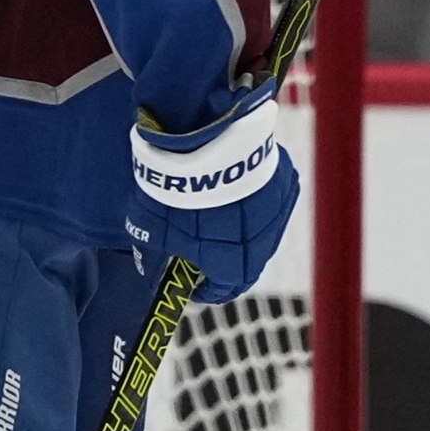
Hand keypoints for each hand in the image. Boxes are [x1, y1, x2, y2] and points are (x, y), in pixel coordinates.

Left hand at [128, 79, 300, 302]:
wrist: (208, 140)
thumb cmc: (177, 192)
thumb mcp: (150, 226)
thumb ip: (150, 248)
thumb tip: (144, 260)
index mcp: (233, 266)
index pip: (224, 289)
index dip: (205, 289)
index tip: (193, 282)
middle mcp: (263, 245)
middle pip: (246, 262)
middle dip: (225, 260)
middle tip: (204, 249)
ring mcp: (278, 213)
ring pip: (261, 231)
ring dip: (242, 229)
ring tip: (218, 215)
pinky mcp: (285, 182)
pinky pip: (269, 199)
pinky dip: (253, 200)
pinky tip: (234, 188)